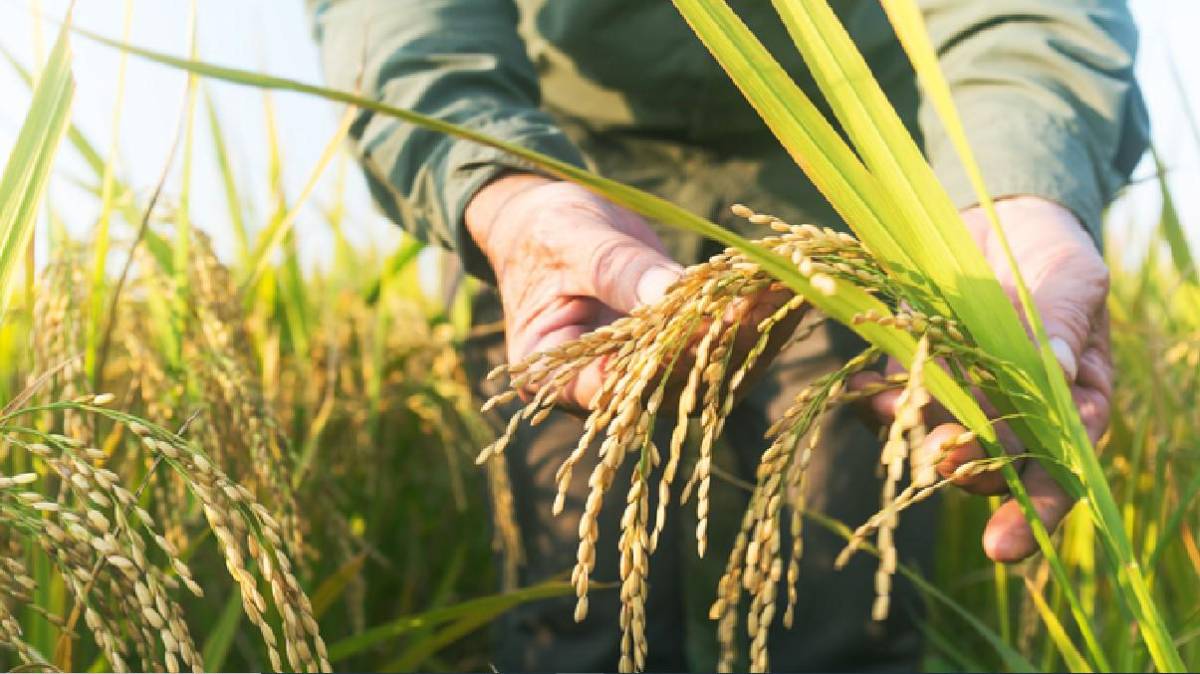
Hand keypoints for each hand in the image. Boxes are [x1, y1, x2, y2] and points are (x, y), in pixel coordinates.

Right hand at [465, 175, 796, 409]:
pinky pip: (722, 345)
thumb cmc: (545, 233)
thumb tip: (671, 294)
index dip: (667, 361)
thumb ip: (617, 272)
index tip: (714, 322)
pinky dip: (755, 315)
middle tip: (772, 296)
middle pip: (674, 384)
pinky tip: (786, 283)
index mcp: (558, 378)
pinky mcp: (680, 354)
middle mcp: (608, 393)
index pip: (616, 387)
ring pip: (710, 372)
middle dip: (728, 340)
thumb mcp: (572, 243)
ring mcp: (648, 377)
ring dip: (755, 330)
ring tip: (794, 285)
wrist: (550, 225)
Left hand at [856, 196, 1110, 562]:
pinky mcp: (915, 366)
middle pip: (993, 464)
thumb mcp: (1073, 278)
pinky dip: (878, 401)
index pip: (1060, 469)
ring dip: (914, 437)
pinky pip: (894, 398)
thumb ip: (1064, 320)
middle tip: (943, 463)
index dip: (1035, 510)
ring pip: (936, 436)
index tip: (1002, 545)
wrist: (1000, 213)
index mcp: (1069, 402)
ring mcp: (960, 392)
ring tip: (893, 419)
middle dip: (967, 470)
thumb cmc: (1053, 251)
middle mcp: (1013, 411)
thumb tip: (1055, 368)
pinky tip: (867, 393)